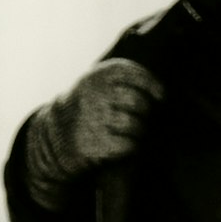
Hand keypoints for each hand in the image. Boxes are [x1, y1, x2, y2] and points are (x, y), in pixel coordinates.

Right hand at [22, 58, 161, 206]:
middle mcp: (95, 95)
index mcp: (99, 75)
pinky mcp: (97, 144)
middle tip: (143, 116)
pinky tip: (124, 142)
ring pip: (136, 125)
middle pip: (139, 102)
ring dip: (139, 130)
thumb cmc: (89, 105)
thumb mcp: (98, 81)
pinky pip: (130, 145)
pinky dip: (132, 145)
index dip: (154, 87)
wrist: (56, 134)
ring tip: (133, 130)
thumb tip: (163, 94)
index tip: (160, 96)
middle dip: (146, 111)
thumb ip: (126, 77)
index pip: (137, 76)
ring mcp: (95, 120)